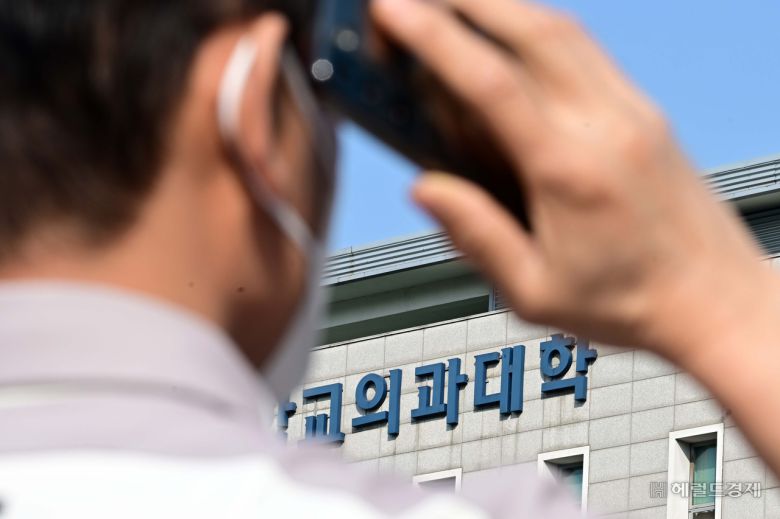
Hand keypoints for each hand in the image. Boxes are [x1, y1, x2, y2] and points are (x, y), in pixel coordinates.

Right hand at [371, 0, 769, 360]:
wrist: (717, 303)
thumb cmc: (629, 305)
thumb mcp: (534, 292)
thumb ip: (476, 235)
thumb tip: (425, 187)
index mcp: (570, 172)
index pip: (492, 83)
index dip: (434, 39)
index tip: (393, 11)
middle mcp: (607, 126)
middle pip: (533, 30)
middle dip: (467, 1)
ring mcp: (635, 112)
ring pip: (565, 30)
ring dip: (506, 7)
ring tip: (459, 6)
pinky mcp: (647, 113)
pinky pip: (587, 51)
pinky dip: (542, 30)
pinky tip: (515, 38)